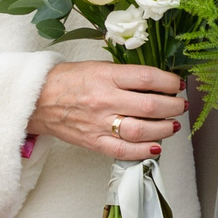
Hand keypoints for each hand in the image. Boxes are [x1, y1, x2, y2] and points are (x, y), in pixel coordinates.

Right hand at [30, 62, 184, 161]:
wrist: (37, 100)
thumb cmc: (68, 80)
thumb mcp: (98, 67)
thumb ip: (126, 75)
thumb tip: (157, 83)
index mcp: (106, 76)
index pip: (148, 78)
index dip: (169, 82)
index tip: (177, 84)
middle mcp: (105, 100)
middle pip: (150, 106)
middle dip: (173, 106)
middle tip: (181, 105)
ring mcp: (99, 124)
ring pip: (141, 130)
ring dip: (164, 129)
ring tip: (172, 124)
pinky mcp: (94, 142)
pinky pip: (124, 150)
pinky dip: (144, 151)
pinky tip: (156, 146)